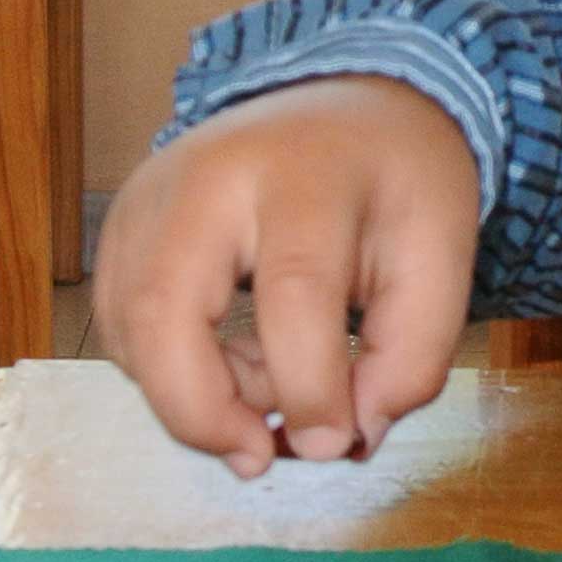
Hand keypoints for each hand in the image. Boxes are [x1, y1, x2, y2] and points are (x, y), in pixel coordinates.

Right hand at [91, 77, 482, 477]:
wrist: (343, 106)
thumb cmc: (394, 184)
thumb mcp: (441, 256)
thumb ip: (412, 355)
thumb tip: (349, 437)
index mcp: (305, 175)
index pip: (292, 291)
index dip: (309, 386)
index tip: (335, 443)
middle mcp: (206, 177)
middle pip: (165, 310)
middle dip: (202, 412)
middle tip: (261, 455)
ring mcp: (148, 199)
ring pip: (130, 329)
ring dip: (190, 394)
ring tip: (268, 386)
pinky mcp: (122, 227)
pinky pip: (121, 328)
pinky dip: (170, 371)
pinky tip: (235, 359)